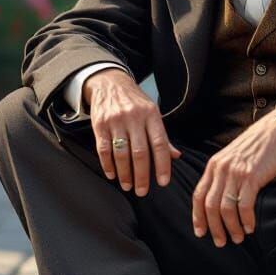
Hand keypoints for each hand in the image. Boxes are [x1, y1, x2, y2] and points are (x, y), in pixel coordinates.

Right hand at [83, 69, 181, 195]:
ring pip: (121, 153)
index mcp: (151, 115)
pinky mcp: (100, 125)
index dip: (163, 164)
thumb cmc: (135, 102)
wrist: (110, 83)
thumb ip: (162, 136)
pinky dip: (108, 165)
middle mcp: (134, 118)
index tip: (163, 182)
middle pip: (140, 152)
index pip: (160, 143)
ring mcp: (116, 121)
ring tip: (128, 186)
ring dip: (125, 173)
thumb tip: (175, 156)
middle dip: (142, 175)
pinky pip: (103, 149)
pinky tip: (112, 175)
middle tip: (142, 191)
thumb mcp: (152, 113)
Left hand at [192, 112, 275, 246]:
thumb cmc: (255, 146)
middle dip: (214, 227)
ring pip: (226, 208)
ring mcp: (236, 173)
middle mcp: (221, 169)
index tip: (200, 232)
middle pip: (210, 205)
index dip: (198, 216)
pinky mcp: (252, 176)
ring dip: (231, 227)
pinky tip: (250, 227)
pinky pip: (245, 205)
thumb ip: (222, 174)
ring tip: (238, 237)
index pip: (199, 195)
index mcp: (213, 165)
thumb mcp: (231, 157)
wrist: (275, 130)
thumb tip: (218, 198)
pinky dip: (246, 219)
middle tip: (221, 242)